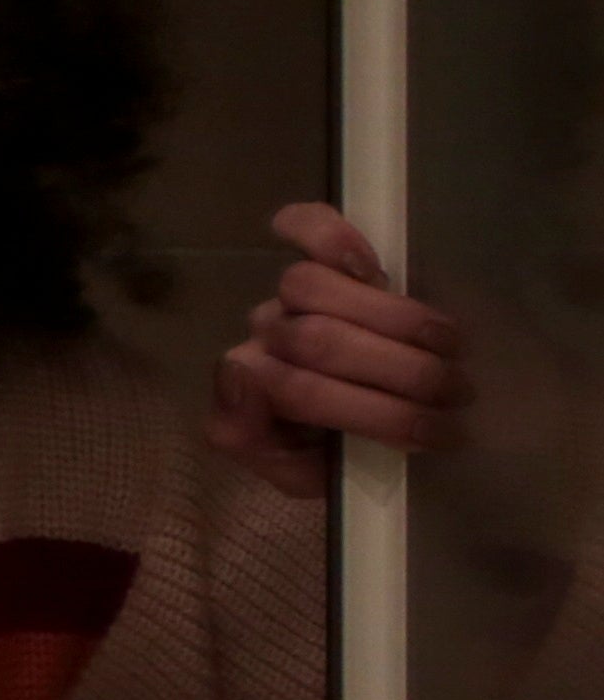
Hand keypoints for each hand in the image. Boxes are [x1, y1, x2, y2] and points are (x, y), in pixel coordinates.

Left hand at [207, 201, 466, 497]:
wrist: (362, 431)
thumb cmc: (332, 450)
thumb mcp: (294, 471)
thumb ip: (248, 438)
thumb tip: (245, 373)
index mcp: (254, 389)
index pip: (293, 391)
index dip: (373, 412)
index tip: (430, 434)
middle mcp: (266, 337)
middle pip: (317, 339)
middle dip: (399, 372)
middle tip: (455, 395)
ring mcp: (287, 298)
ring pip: (309, 288)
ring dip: (394, 319)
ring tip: (448, 347)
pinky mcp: (318, 260)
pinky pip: (303, 228)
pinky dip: (329, 236)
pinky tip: (371, 263)